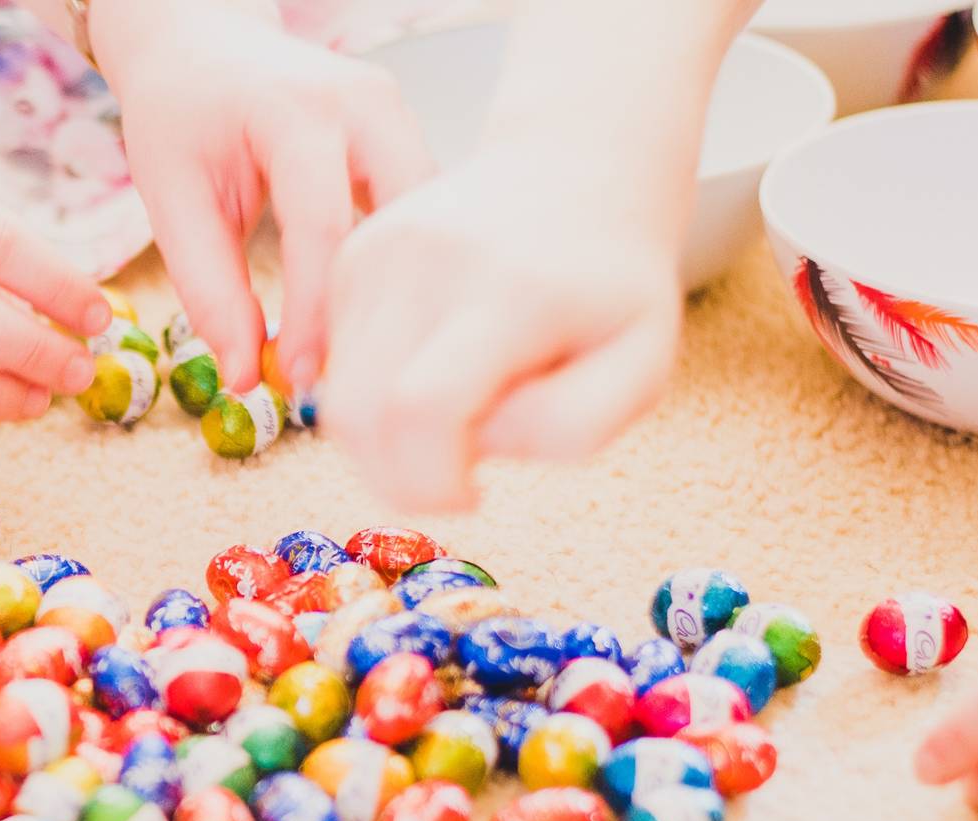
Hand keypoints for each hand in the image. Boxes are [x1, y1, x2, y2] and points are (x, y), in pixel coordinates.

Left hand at [92, 0, 434, 400]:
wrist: (200, 44)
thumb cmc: (180, 113)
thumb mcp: (172, 197)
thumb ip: (209, 289)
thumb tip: (247, 375)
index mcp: (297, 110)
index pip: (323, 228)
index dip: (317, 315)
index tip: (302, 381)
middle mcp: (365, 102)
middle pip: (401, 222)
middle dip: (379, 306)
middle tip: (347, 380)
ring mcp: (396, 113)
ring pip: (425, 220)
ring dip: (401, 289)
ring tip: (363, 358)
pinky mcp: (405, 132)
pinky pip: (420, 209)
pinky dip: (404, 264)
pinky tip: (377, 316)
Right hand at [317, 144, 683, 511]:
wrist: (577, 168)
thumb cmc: (614, 283)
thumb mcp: (642, 366)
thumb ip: (574, 427)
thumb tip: (477, 444)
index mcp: (508, 292)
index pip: (423, 409)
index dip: (430, 483)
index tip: (472, 495)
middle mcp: (425, 263)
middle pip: (357, 415)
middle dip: (398, 478)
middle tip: (456, 475)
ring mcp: (375, 253)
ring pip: (334, 399)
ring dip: (386, 440)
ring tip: (455, 415)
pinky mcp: (349, 258)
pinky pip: (336, 367)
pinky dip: (373, 396)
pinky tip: (431, 373)